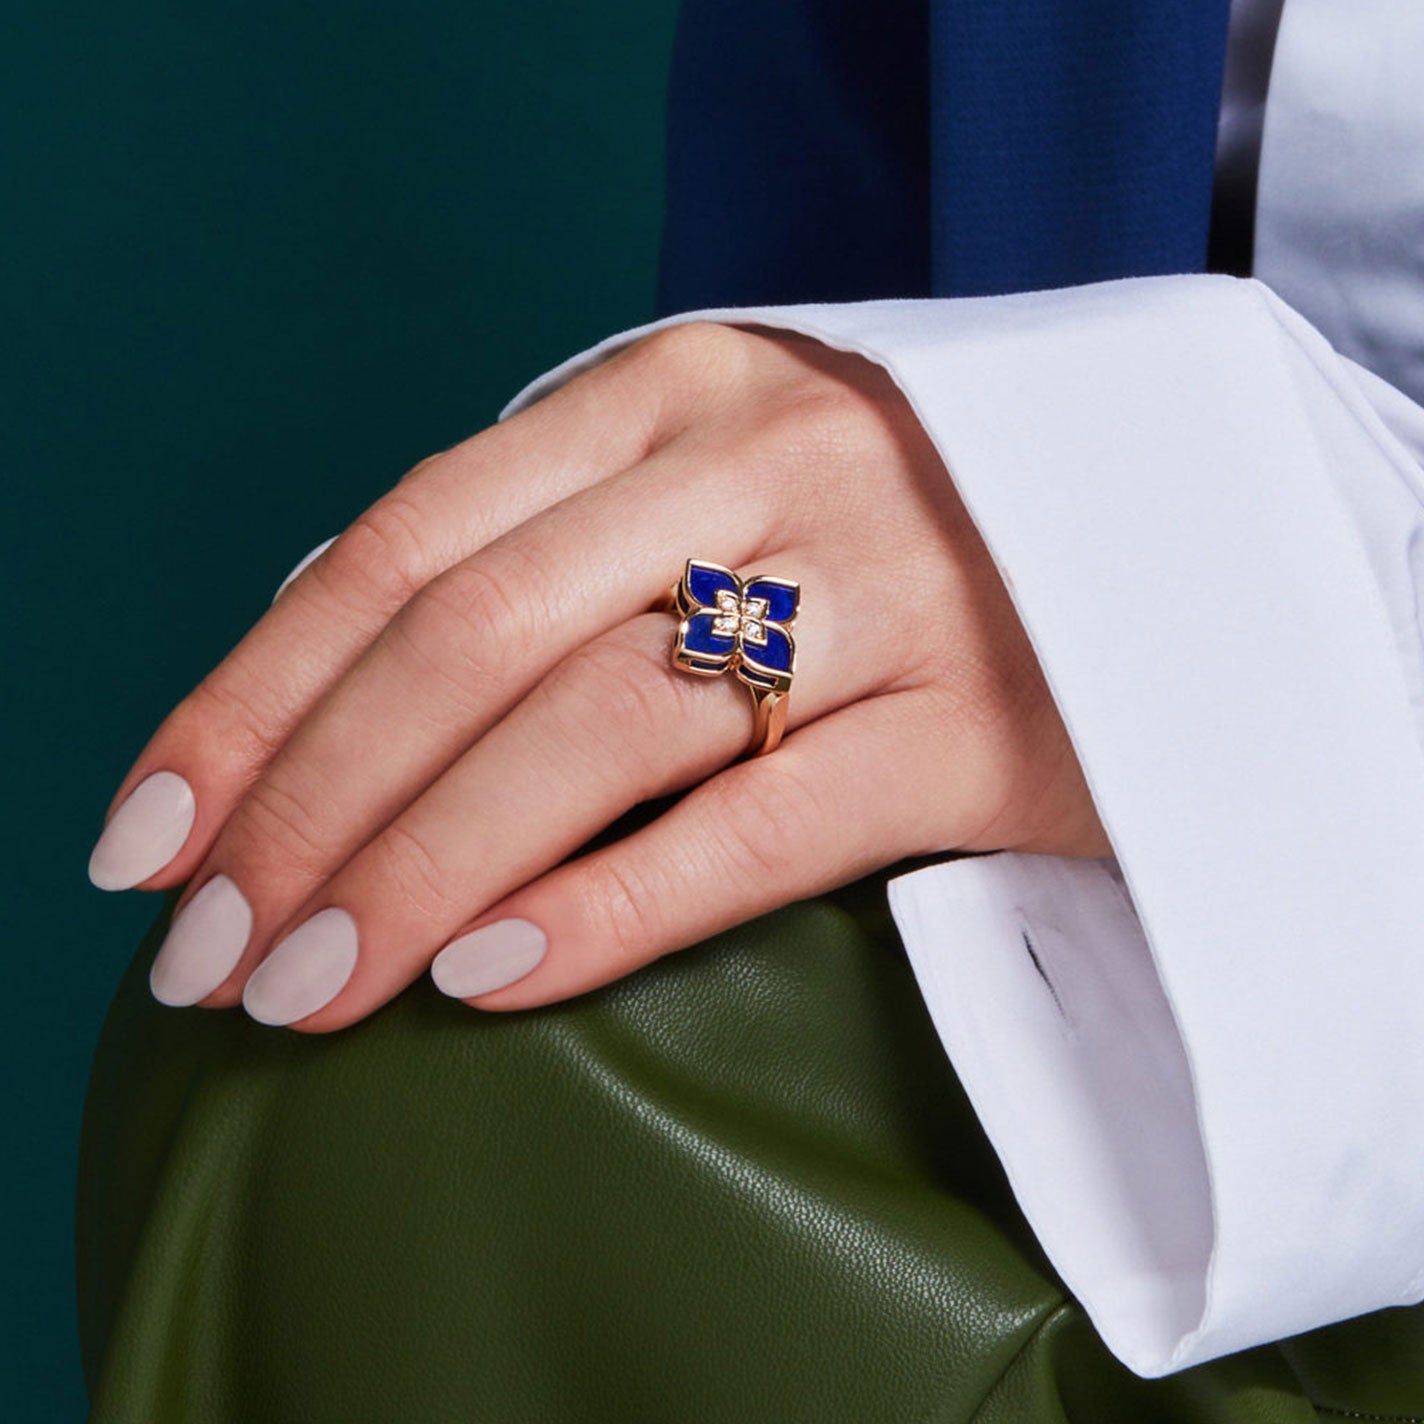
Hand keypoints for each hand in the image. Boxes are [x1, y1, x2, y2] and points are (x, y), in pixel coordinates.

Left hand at [88, 321, 1108, 1029]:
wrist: (1158, 545)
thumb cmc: (887, 535)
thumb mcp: (710, 483)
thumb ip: (547, 548)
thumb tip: (327, 690)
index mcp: (679, 389)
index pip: (408, 542)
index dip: (256, 694)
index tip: (152, 833)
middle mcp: (774, 462)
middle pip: (475, 639)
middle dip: (312, 804)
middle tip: (213, 951)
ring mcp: (888, 586)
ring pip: (596, 731)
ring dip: (424, 871)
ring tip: (313, 987)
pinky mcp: (982, 726)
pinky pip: (762, 829)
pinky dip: (610, 905)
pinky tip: (493, 978)